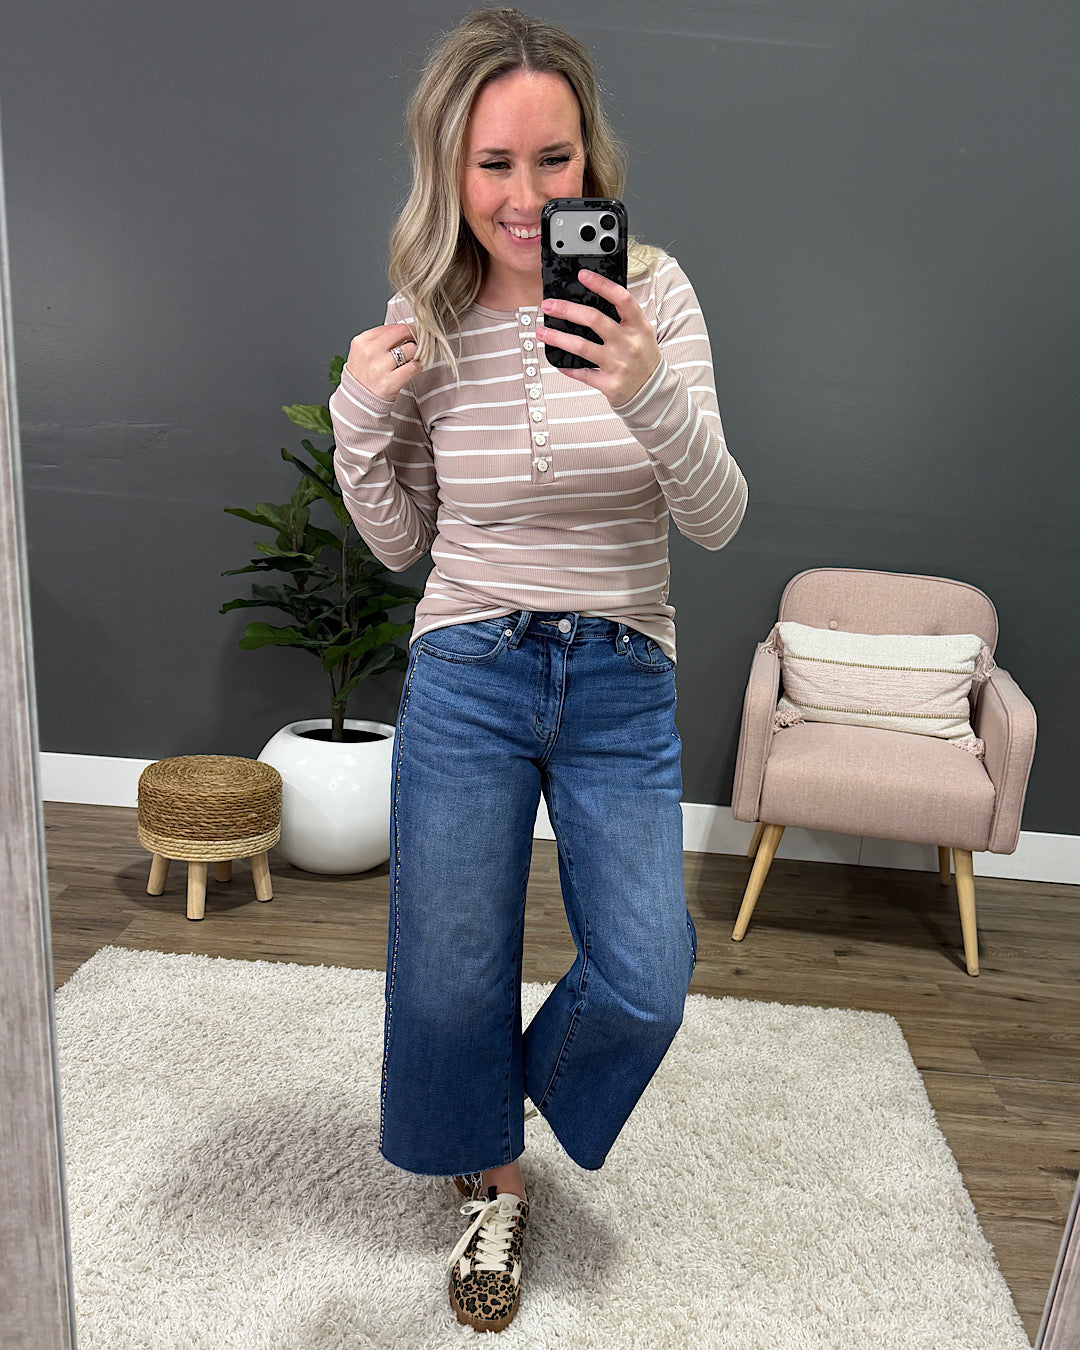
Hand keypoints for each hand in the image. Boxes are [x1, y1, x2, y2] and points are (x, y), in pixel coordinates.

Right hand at [344, 322, 421, 401]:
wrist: (357, 401)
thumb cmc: (363, 375)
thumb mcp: (362, 351)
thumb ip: (380, 339)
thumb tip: (403, 329)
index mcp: (362, 341)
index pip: (392, 327)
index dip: (405, 328)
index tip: (411, 332)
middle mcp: (370, 352)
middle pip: (402, 332)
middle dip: (414, 335)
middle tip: (419, 340)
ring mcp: (380, 367)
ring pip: (410, 349)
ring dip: (416, 353)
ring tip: (412, 358)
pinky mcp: (390, 382)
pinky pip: (413, 367)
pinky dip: (418, 366)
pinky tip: (414, 368)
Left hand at [536, 270, 661, 406]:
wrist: (654, 391)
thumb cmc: (643, 356)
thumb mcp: (641, 332)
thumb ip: (622, 316)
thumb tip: (591, 298)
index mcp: (639, 326)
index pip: (621, 299)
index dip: (602, 284)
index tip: (583, 275)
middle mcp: (629, 343)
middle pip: (594, 320)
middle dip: (567, 310)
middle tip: (548, 305)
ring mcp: (619, 364)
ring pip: (582, 347)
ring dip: (557, 338)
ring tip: (541, 332)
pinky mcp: (610, 384)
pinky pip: (583, 373)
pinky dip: (568, 368)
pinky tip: (557, 361)